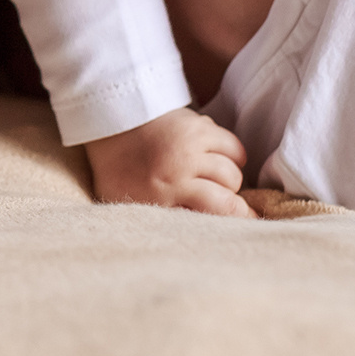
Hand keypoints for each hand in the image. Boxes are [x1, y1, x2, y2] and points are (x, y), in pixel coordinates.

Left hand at [84, 108, 254, 217]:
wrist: (108, 124)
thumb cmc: (117, 168)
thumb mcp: (127, 201)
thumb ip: (162, 217)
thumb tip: (196, 232)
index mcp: (165, 188)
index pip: (221, 206)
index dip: (240, 218)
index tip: (246, 223)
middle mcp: (182, 164)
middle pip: (231, 185)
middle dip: (231, 198)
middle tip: (220, 201)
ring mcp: (191, 140)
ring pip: (233, 164)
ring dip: (230, 176)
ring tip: (215, 181)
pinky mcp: (197, 123)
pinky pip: (230, 143)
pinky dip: (230, 154)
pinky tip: (217, 160)